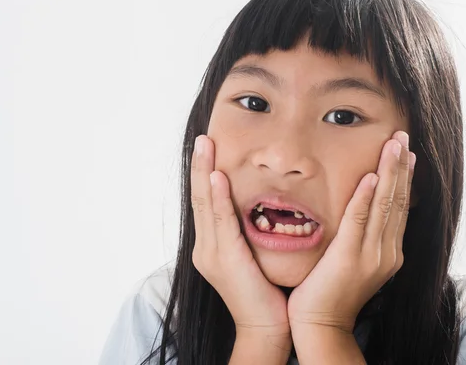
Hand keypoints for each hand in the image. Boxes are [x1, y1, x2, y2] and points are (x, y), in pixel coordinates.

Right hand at [190, 135, 290, 340]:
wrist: (266, 327)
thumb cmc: (265, 292)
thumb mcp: (252, 256)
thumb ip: (247, 233)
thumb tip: (257, 209)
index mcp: (211, 246)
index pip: (206, 203)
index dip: (203, 175)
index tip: (207, 149)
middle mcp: (205, 248)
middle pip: (199, 199)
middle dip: (199, 166)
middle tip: (202, 138)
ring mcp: (211, 254)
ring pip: (205, 205)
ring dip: (203, 172)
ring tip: (204, 145)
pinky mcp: (224, 260)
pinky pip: (221, 222)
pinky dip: (218, 198)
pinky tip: (217, 177)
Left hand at [288, 131, 415, 332]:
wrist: (322, 324)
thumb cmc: (331, 292)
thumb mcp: (354, 262)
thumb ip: (361, 238)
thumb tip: (362, 212)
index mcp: (389, 252)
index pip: (400, 208)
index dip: (404, 178)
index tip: (407, 153)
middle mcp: (387, 252)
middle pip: (398, 201)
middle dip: (401, 167)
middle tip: (403, 137)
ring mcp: (371, 255)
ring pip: (385, 205)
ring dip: (390, 172)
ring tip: (394, 144)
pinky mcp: (350, 257)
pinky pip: (359, 221)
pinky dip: (366, 197)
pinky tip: (372, 176)